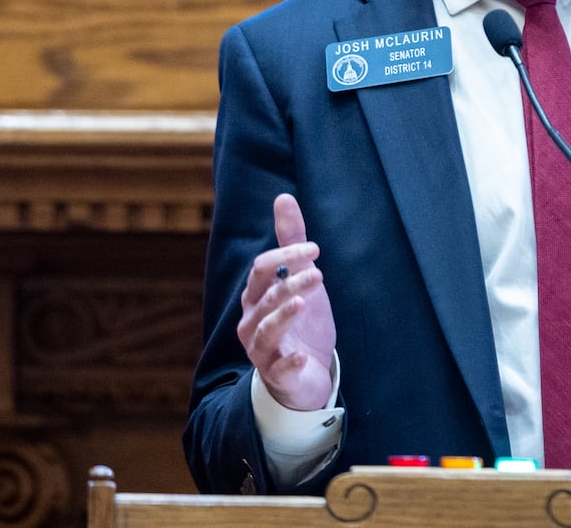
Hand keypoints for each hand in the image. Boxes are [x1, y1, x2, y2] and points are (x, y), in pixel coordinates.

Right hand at [237, 193, 337, 408]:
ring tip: (303, 303)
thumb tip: (283, 197)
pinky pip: (278, 368)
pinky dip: (288, 362)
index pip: (262, 269)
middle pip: (265, 297)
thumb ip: (291, 240)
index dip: (286, 256)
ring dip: (284, 315)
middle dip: (290, 283)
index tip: (315, 249)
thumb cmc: (299, 320)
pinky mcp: (276, 373)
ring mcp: (261, 349)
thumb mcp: (299, 278)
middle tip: (319, 273)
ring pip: (267, 329)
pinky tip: (301, 357)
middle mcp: (251, 320)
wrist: (303, 373)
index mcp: (255, 295)